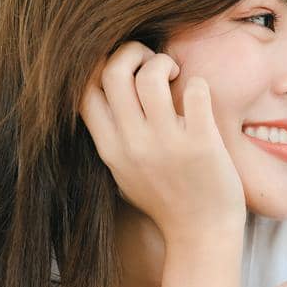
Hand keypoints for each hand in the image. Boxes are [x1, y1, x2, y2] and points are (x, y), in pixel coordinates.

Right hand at [79, 41, 245, 243]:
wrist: (202, 234)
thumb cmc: (166, 200)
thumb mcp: (124, 173)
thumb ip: (111, 137)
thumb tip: (103, 95)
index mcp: (110, 149)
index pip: (83, 91)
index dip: (100, 66)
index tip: (124, 69)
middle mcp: (133, 144)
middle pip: (113, 73)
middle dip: (132, 52)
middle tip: (153, 60)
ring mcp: (166, 144)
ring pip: (150, 77)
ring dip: (164, 63)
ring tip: (176, 74)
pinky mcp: (201, 145)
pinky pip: (195, 92)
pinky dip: (197, 84)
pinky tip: (199, 95)